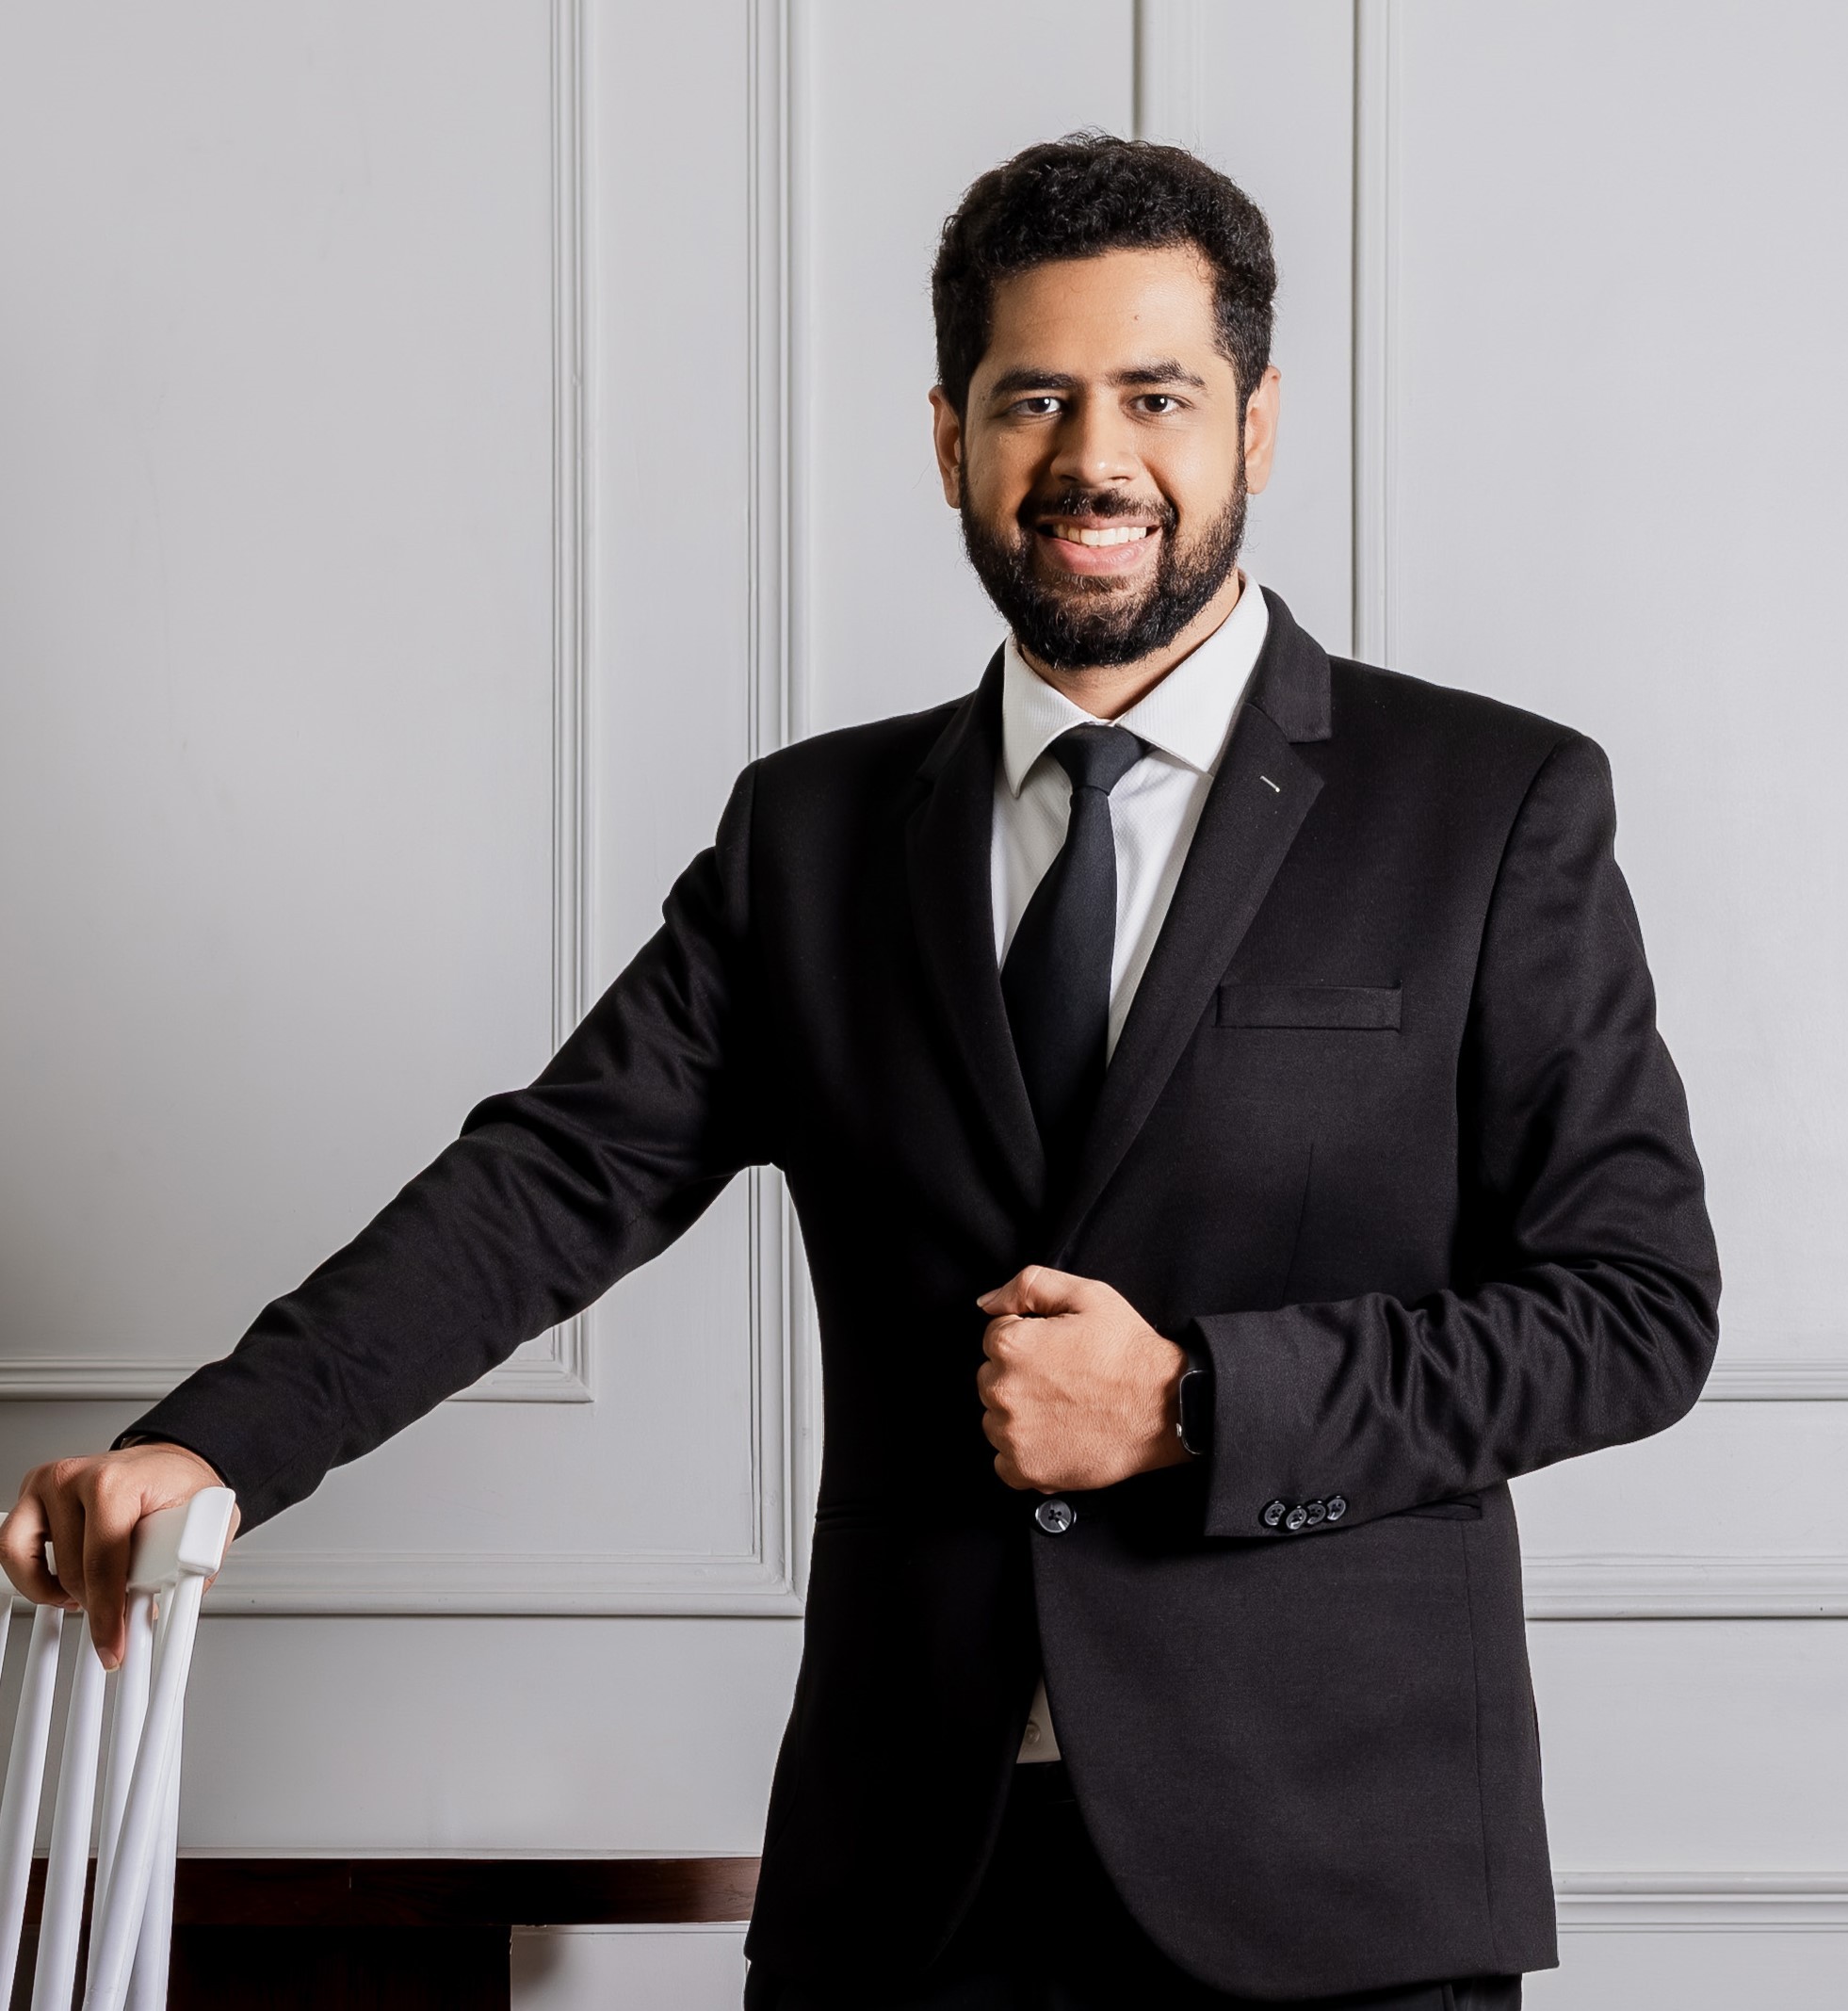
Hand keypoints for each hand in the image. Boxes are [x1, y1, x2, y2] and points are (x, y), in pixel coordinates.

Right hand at [0, 1444, 238, 1669]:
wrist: (173, 1464)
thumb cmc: (183, 1489)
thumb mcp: (204, 1528)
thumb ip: (183, 1574)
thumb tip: (156, 1621)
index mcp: (117, 1481)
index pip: (102, 1564)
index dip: (106, 1616)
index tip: (113, 1647)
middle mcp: (76, 1477)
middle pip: (70, 1571)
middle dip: (95, 1603)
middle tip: (118, 1617)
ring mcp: (49, 1483)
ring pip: (29, 1563)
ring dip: (57, 1591)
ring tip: (87, 1598)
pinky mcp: (31, 1494)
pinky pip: (11, 1549)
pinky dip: (31, 1575)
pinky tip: (60, 1583)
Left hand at [975, 1266, 1190, 1492]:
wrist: (1165, 1406)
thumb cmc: (1128, 1351)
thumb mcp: (1085, 1294)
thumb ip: (1028, 1285)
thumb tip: (986, 1302)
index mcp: (1010, 1345)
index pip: (995, 1337)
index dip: (1028, 1338)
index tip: (1057, 1350)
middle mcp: (1002, 1391)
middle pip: (992, 1377)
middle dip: (1019, 1375)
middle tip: (1064, 1378)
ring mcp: (1012, 1435)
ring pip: (995, 1418)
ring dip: (1019, 1413)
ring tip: (1063, 1407)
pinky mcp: (1026, 1470)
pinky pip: (1004, 1460)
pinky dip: (1024, 1452)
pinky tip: (1056, 1436)